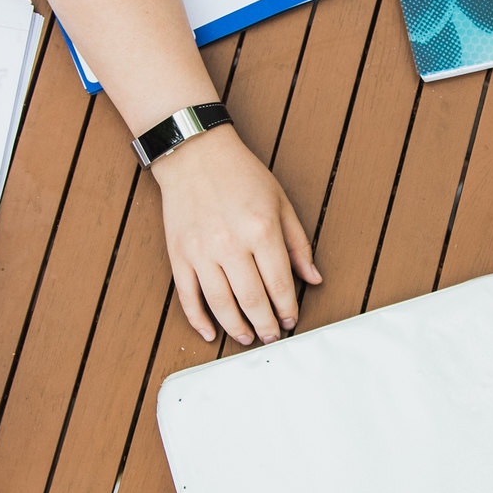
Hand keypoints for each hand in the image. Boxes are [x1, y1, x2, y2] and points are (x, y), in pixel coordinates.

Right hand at [149, 125, 321, 344]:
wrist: (195, 154)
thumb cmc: (241, 175)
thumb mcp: (280, 202)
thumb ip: (298, 244)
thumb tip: (313, 279)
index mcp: (261, 231)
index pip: (279, 285)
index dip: (287, 309)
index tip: (291, 321)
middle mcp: (231, 245)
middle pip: (252, 300)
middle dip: (266, 325)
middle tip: (272, 336)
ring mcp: (202, 252)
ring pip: (221, 305)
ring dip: (236, 328)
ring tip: (247, 337)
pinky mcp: (179, 255)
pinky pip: (188, 296)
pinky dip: (199, 320)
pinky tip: (210, 333)